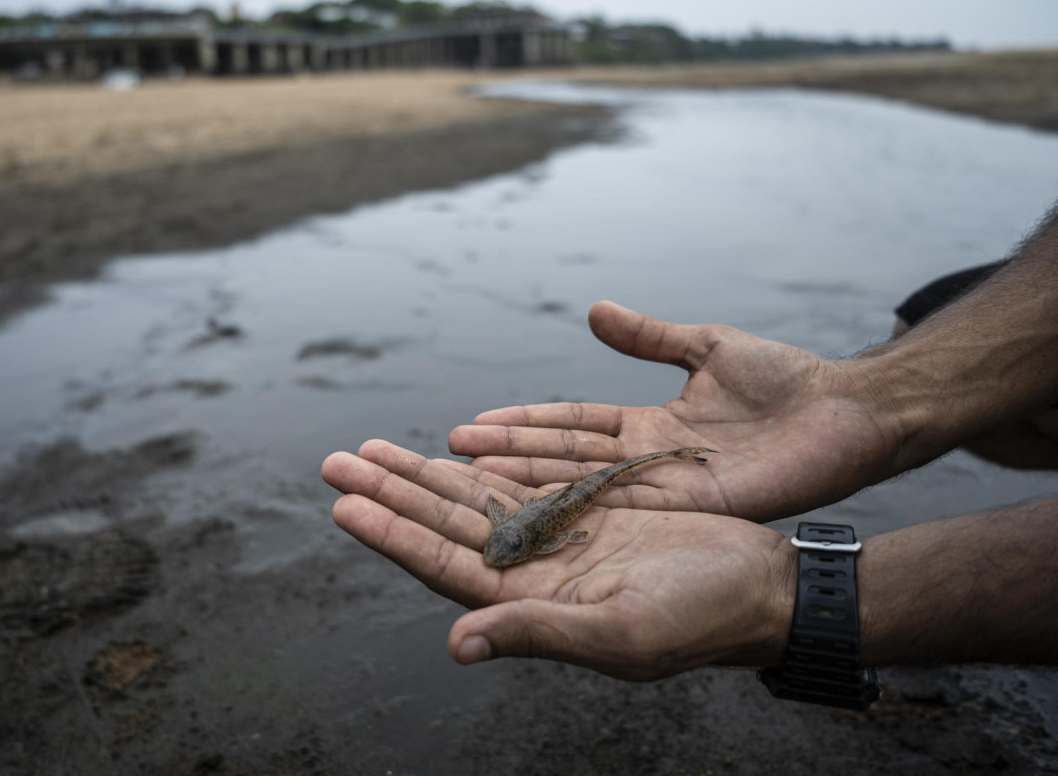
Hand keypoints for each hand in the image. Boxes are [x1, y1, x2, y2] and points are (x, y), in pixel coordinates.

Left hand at [323, 439, 793, 679]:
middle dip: (388, 493)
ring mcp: (556, 542)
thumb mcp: (619, 632)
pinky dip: (481, 468)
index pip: (442, 564)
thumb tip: (458, 643)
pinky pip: (519, 485)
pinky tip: (447, 453)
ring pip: (472, 501)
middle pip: (442, 526)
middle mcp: (532, 573)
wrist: (759, 587)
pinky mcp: (586, 514)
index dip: (391, 534)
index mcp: (531, 605)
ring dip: (421, 476)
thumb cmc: (700, 619)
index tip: (344, 504)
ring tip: (372, 450)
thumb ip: (536, 632)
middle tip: (335, 461)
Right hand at [449, 301, 905, 521]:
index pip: (570, 424)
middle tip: (446, 456)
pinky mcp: (693, 506)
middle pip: (561, 458)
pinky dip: (577, 504)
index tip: (472, 426)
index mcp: (647, 425)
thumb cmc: (787, 380)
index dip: (522, 424)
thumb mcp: (705, 347)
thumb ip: (648, 337)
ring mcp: (667, 487)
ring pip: (580, 485)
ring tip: (470, 479)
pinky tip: (536, 503)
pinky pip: (623, 505)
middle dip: (505, 456)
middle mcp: (646, 461)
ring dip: (524, 483)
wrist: (849, 411)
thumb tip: (592, 310)